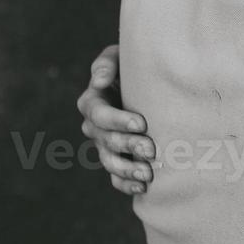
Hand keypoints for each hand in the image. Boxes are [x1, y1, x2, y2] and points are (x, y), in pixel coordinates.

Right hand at [75, 44, 155, 193]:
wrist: (146, 85)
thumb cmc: (133, 66)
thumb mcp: (119, 56)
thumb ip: (107, 64)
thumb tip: (100, 81)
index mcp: (93, 101)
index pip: (98, 113)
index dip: (117, 120)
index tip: (141, 123)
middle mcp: (95, 127)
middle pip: (106, 140)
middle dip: (129, 145)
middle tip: (151, 148)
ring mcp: (104, 146)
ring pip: (110, 162)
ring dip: (128, 170)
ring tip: (148, 174)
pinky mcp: (116, 159)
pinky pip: (116, 178)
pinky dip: (127, 185)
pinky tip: (144, 188)